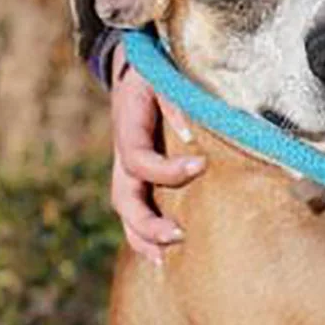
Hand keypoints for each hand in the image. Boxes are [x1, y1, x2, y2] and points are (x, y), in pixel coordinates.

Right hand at [110, 42, 205, 263]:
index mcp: (127, 127)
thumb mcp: (160, 71)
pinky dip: (146, 234)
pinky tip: (162, 256)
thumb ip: (172, 99)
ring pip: (127, 211)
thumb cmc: (154, 67)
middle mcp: (123, 153)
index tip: (201, 165)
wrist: (136, 63)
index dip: (167, 170)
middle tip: (179, 236)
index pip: (138, 160)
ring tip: (164, 261)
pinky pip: (138, 209)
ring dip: (143, 238)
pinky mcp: (140, 176)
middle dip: (147, 223)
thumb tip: (189, 134)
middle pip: (124, 198)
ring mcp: (128, 168)